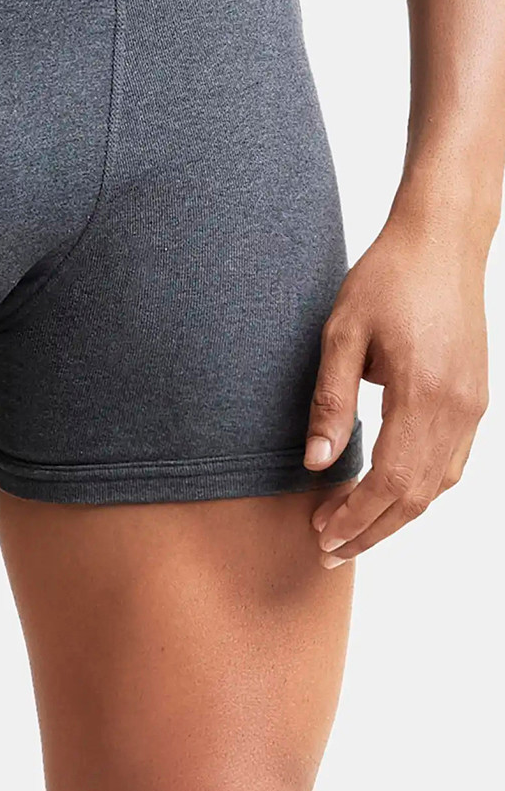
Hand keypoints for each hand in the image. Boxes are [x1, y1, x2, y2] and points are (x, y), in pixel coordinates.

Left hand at [303, 215, 488, 566]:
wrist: (441, 242)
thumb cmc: (386, 279)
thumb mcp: (342, 332)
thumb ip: (330, 401)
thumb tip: (315, 463)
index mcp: (423, 395)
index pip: (391, 482)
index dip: (356, 517)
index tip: (322, 535)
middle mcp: (457, 409)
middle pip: (418, 496)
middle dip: (372, 529)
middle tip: (328, 548)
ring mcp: (473, 406)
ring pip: (439, 484)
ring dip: (396, 513)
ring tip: (350, 526)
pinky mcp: (475, 397)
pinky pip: (452, 461)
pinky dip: (420, 487)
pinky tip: (388, 491)